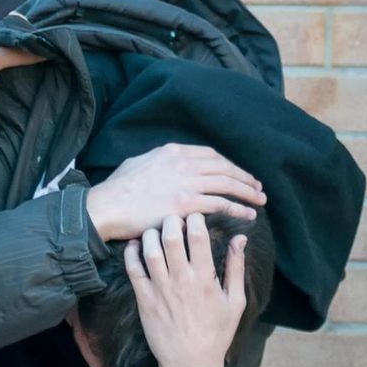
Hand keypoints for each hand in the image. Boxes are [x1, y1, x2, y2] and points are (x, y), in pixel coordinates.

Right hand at [86, 143, 264, 241]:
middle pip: (224, 167)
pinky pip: (221, 204)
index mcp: (172, 152)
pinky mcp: (187, 204)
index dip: (229, 165)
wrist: (107, 206)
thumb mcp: (137, 163)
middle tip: (257, 187)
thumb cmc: (117, 189)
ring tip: (259, 200)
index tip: (238, 173)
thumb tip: (164, 163)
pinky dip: (238, 209)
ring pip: (227, 184)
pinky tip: (248, 214)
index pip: (211, 155)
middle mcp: (183, 163)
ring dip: (247, 192)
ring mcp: (186, 183)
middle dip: (244, 177)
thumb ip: (157, 161)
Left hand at [124, 214, 247, 366]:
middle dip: (171, 220)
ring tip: (155, 230)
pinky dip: (131, 253)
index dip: (195, 219)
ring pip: (150, 250)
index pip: (198, 237)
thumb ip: (236, 267)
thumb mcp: (235, 301)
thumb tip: (240, 238)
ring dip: (150, 233)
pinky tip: (135, 245)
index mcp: (206, 279)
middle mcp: (181, 281)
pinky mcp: (144, 299)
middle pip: (171, 237)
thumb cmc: (216, 332)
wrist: (190, 363)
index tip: (194, 215)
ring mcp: (160, 290)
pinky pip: (133, 270)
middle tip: (172, 217)